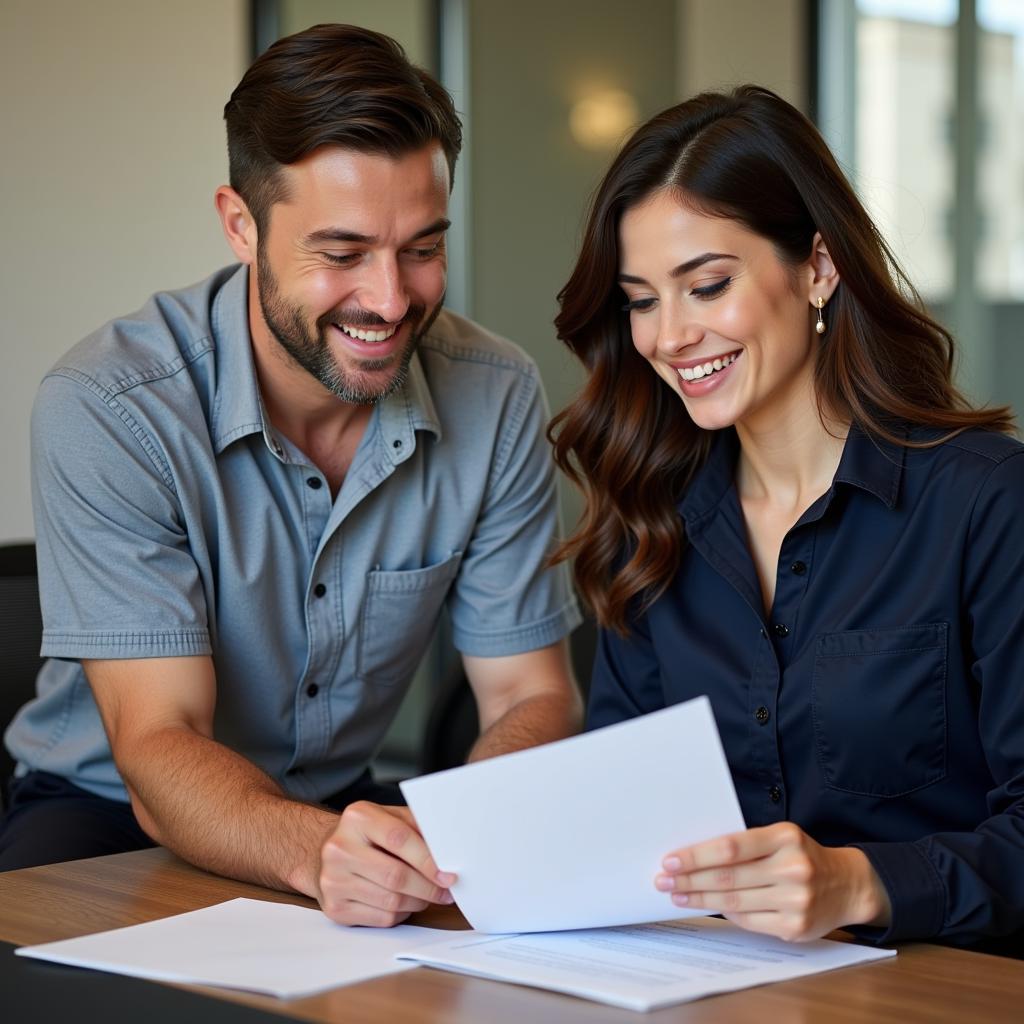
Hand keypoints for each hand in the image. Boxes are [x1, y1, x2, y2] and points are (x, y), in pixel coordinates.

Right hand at [319, 802, 456, 925]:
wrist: (327, 851)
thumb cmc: (369, 834)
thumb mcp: (391, 817)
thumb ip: (418, 828)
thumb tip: (448, 851)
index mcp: (358, 818)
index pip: (399, 839)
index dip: (428, 860)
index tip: (449, 875)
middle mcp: (340, 848)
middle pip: (396, 876)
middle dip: (428, 887)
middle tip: (446, 891)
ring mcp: (333, 880)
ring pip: (391, 901)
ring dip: (418, 902)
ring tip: (427, 895)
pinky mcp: (334, 908)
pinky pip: (381, 919)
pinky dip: (401, 914)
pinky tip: (405, 904)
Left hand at [654, 822, 890, 941]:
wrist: (847, 885)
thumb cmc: (802, 856)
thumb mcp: (780, 838)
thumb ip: (745, 845)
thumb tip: (695, 857)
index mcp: (785, 837)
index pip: (731, 847)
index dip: (697, 856)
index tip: (671, 860)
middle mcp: (793, 868)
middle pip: (728, 877)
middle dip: (690, 880)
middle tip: (663, 880)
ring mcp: (796, 900)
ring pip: (734, 902)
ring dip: (699, 899)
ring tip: (676, 895)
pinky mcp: (796, 926)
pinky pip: (749, 921)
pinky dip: (725, 913)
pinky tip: (706, 907)